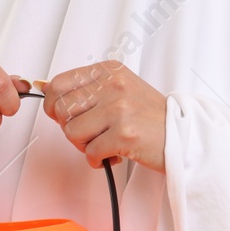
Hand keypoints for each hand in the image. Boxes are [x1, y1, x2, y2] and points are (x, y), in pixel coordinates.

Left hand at [43, 61, 165, 172]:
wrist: (183, 135)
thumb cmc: (150, 117)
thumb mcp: (119, 90)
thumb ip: (87, 90)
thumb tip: (46, 91)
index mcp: (109, 71)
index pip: (59, 84)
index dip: (54, 106)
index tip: (66, 116)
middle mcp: (113, 85)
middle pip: (61, 110)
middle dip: (70, 129)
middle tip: (88, 135)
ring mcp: (119, 108)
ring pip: (72, 132)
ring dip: (84, 146)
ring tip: (103, 144)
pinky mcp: (124, 133)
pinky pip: (90, 152)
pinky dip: (97, 159)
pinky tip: (112, 155)